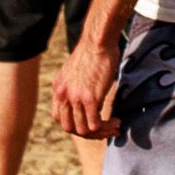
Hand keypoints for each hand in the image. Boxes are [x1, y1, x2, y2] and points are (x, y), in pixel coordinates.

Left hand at [50, 24, 124, 140]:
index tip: (91, 124)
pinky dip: (106, 127)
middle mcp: (63, 95)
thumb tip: (88, 102)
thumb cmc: (93, 52)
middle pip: (70, 128)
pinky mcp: (90, 98)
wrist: (98, 40)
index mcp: (58, 89)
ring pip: (83, 130)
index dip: (76, 125)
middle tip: (105, 130)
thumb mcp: (76, 72)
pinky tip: (116, 122)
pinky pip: (94, 124)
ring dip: (100, 133)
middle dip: (88, 134)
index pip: (60, 118)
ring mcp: (75, 98)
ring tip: (114, 127)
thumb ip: (76, 87)